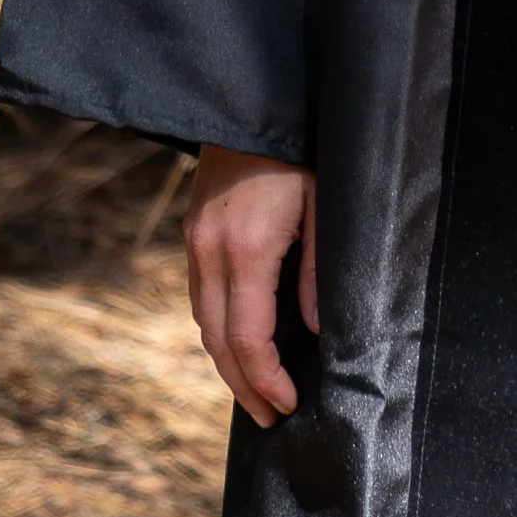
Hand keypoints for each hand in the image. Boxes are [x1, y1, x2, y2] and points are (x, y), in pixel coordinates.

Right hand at [185, 145, 317, 428]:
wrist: (252, 98)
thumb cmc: (300, 149)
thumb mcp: (323, 205)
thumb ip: (317, 271)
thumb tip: (312, 331)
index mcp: (246, 249)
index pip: (248, 338)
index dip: (266, 379)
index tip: (289, 404)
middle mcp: (210, 251)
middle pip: (217, 341)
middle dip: (244, 387)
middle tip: (272, 418)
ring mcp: (195, 240)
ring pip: (202, 321)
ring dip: (227, 362)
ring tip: (257, 389)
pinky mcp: (193, 229)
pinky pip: (199, 295)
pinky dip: (217, 328)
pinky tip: (238, 339)